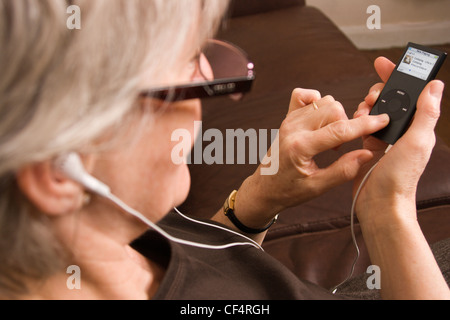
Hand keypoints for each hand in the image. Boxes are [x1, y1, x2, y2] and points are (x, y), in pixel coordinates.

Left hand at [235, 88, 389, 227]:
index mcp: (300, 147)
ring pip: (324, 101)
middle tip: (343, 145)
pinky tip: (320, 121)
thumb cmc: (288, 190)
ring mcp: (289, 120)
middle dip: (348, 123)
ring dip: (335, 116)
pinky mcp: (287, 117)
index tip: (383, 121)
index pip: (339, 130)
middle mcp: (293, 128)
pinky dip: (318, 102)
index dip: (365, 124)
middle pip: (334, 109)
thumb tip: (367, 153)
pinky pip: (305, 96)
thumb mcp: (318, 187)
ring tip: (330, 139)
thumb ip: (344, 170)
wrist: (265, 187)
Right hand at [353, 57, 444, 223]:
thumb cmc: (401, 177)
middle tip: (371, 97)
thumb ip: (426, 113)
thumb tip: (436, 85)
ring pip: (373, 110)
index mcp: (418, 127)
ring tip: (362, 114)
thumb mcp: (417, 141)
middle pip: (390, 99)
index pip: (412, 93)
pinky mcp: (368, 146)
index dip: (398, 76)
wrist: (380, 203)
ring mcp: (384, 138)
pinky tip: (354, 123)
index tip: (383, 63)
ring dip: (366, 106)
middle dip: (378, 91)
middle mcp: (402, 131)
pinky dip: (357, 121)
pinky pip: (362, 125)